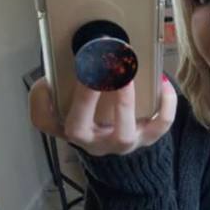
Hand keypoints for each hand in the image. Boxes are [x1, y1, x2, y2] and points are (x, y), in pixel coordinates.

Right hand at [28, 74, 176, 156]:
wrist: (114, 139)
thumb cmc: (88, 113)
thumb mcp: (62, 103)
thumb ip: (50, 91)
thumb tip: (50, 77)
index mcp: (70, 130)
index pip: (47, 121)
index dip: (43, 100)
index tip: (51, 72)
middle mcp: (94, 142)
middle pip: (82, 129)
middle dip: (85, 96)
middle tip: (89, 66)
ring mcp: (122, 143)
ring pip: (122, 134)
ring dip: (123, 103)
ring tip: (126, 73)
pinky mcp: (146, 138)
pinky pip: (159, 126)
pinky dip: (165, 105)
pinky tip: (163, 81)